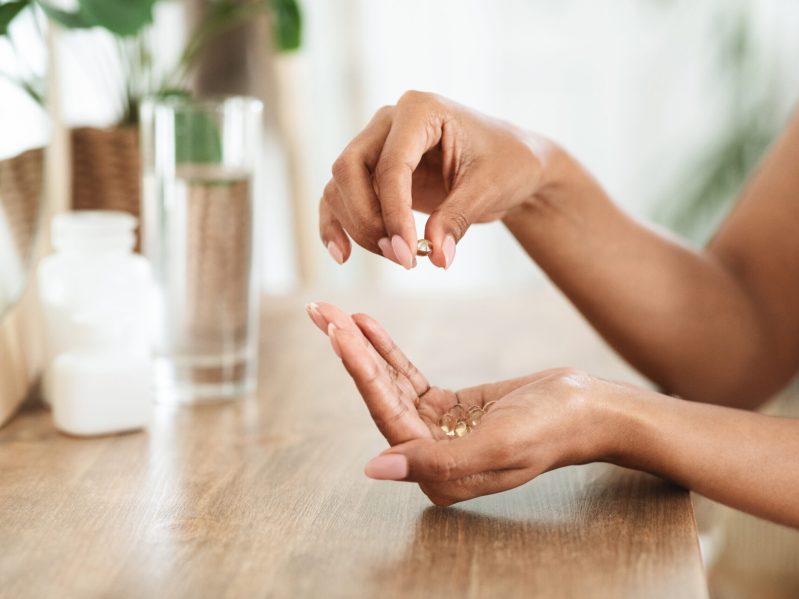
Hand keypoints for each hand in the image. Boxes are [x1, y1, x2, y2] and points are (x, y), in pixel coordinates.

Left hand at [306, 301, 613, 505]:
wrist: (588, 409)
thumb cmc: (551, 429)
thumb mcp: (497, 444)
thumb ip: (436, 461)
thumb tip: (374, 468)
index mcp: (438, 474)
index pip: (387, 415)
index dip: (359, 371)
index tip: (335, 332)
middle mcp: (431, 456)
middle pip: (380, 397)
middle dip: (350, 353)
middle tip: (322, 313)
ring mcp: (438, 431)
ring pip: (390, 384)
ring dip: (363, 348)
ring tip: (337, 312)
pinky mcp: (449, 408)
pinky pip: (409, 377)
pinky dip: (388, 351)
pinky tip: (368, 327)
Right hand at [320, 91, 558, 268]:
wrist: (513, 164)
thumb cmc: (507, 163)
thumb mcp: (489, 189)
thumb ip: (458, 219)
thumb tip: (437, 258)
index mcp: (421, 110)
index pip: (391, 164)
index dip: (394, 213)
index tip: (408, 253)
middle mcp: (389, 122)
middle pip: (349, 169)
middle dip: (368, 220)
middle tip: (401, 257)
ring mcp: (376, 145)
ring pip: (341, 186)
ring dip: (359, 228)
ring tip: (398, 258)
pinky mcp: (372, 173)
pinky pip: (340, 196)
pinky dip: (337, 225)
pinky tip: (342, 255)